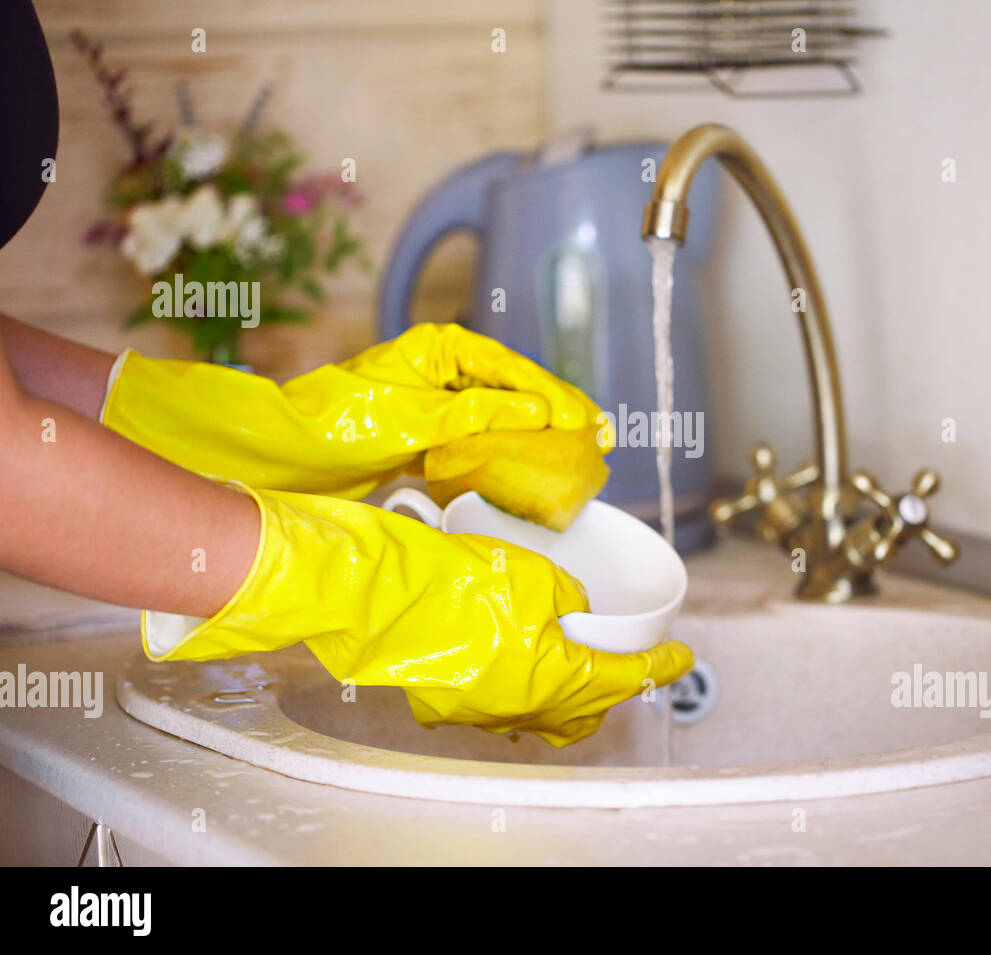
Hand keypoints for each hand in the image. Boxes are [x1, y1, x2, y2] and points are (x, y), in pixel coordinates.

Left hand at [102, 323, 602, 498]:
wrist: (287, 452)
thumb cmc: (342, 423)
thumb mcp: (419, 418)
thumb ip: (481, 413)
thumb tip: (540, 413)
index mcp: (441, 348)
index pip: (513, 369)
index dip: (555, 396)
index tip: (588, 422)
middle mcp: (441, 366)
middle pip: (513, 387)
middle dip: (555, 412)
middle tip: (598, 436)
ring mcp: (433, 398)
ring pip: (499, 412)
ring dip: (535, 433)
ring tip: (575, 451)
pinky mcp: (425, 431)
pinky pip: (477, 436)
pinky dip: (504, 449)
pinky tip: (529, 465)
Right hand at [143, 487, 691, 745]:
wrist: (372, 596)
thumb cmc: (452, 580)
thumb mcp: (531, 573)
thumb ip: (565, 596)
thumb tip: (572, 605)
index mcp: (555, 677)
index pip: (623, 676)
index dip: (658, 666)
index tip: (683, 658)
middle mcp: (521, 706)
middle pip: (585, 711)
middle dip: (613, 690)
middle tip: (630, 662)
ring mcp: (480, 710)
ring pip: (543, 714)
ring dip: (568, 695)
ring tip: (579, 667)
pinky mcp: (446, 702)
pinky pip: (501, 705)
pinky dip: (524, 690)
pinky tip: (521, 666)